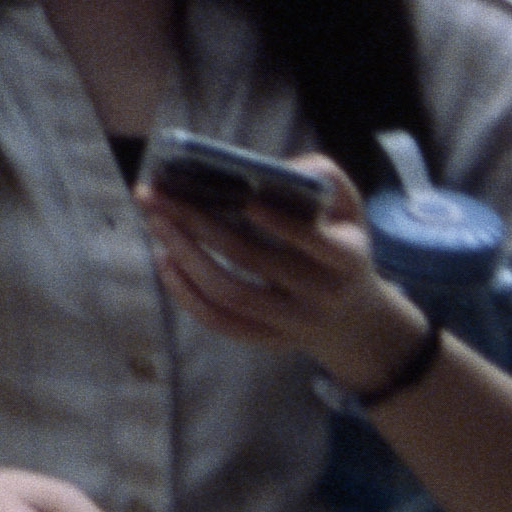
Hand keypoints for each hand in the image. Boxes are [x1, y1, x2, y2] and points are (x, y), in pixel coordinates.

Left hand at [130, 156, 406, 383]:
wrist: (354, 316)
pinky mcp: (268, 340)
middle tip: (161, 197)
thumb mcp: (348, 208)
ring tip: (157, 222)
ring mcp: (293, 322)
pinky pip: (220, 322)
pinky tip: (165, 260)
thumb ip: (321, 178)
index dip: (281, 223)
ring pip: (230, 294)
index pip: (315, 242)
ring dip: (185, 256)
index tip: (245, 201)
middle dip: (201, 224)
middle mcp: (322, 294)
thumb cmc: (339, 242)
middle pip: (254, 260)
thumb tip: (270, 171)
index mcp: (347, 257)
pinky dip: (186, 293)